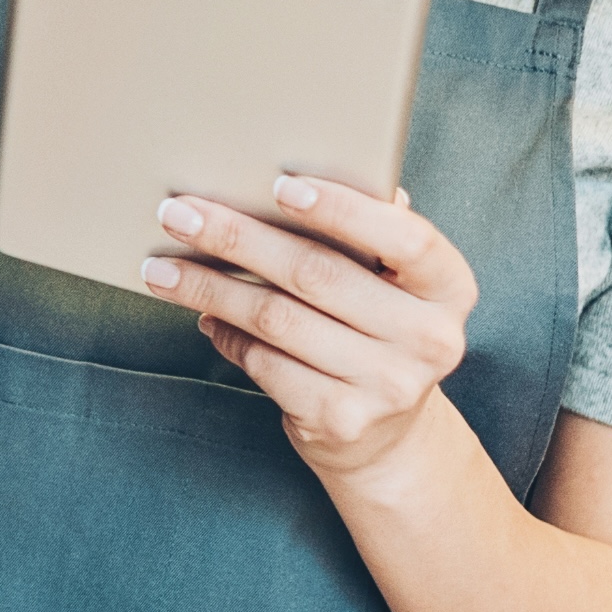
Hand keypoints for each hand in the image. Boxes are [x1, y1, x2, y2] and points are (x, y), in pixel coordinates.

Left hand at [138, 178, 475, 480]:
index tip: (279, 184)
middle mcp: (429, 338)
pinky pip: (266, 364)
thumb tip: (296, 174)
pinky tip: (205, 316)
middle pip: (317, 274)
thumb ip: (365, 231)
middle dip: (237, 238)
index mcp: (448, 287)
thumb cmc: (376, 328)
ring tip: (162, 268)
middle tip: (178, 214)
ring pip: (278, 319)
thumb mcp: (390, 282)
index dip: (343, 209)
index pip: (405, 238)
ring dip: (210, 288)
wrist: (388, 436)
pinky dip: (227, 335)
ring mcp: (389, 386)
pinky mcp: (342, 421)